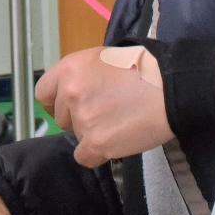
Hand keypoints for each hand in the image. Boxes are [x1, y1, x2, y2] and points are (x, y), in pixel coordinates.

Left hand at [35, 47, 172, 167]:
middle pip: (61, 118)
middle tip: (107, 111)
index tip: (71, 105)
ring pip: (76, 136)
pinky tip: (115, 142)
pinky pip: (84, 157)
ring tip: (120, 121)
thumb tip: (73, 91)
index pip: (43, 93)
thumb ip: (82, 75)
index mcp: (69, 68)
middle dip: (78, 118)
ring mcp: (82, 119)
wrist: (172, 86)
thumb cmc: (144, 67)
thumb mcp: (103, 57)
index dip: (57, 101)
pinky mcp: (96, 142)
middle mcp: (70, 93)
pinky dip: (98, 154)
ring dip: (93, 134)